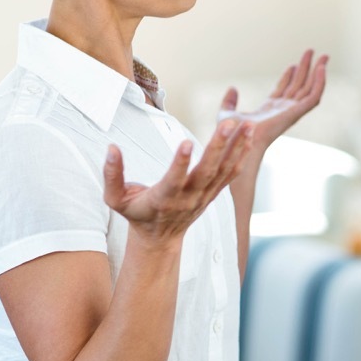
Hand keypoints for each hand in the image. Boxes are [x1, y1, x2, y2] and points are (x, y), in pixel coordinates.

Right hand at [102, 117, 253, 242]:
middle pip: (206, 172)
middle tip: (228, 123)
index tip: (186, 142)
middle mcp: (188, 198)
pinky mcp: (213, 193)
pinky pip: (231, 174)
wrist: (160, 238)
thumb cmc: (136, 213)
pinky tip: (249, 137)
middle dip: (218, 147)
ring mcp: (204, 196)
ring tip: (248, 124)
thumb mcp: (116, 199)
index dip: (180, 163)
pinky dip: (241, 156)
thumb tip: (111, 149)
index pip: (173, 180)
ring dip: (237, 147)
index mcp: (163, 199)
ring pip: (223, 170)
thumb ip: (111, 175)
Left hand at [218, 49, 327, 153]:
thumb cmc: (232, 134)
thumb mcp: (227, 113)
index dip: (289, 76)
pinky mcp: (297, 112)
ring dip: (318, 72)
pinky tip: (321, 68)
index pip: (284, 90)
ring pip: (310, 88)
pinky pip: (314, 96)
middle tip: (311, 52)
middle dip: (306, 68)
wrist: (239, 139)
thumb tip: (232, 88)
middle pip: (299, 85)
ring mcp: (291, 111)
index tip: (293, 64)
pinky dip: (320, 82)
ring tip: (324, 56)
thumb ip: (229, 101)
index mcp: (270, 110)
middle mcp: (283, 110)